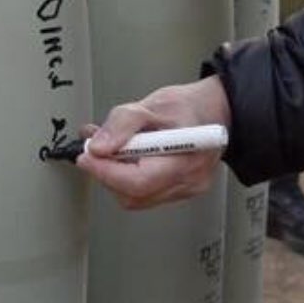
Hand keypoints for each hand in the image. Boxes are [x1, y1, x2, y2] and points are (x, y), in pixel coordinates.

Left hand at [80, 78, 231, 208]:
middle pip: (134, 195)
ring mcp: (185, 190)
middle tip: (94, 149)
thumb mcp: (154, 104)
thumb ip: (123, 123)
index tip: (86, 156)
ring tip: (112, 149)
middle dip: (108, 174)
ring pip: (136, 198)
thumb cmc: (191, 106)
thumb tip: (98, 147)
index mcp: (185, 159)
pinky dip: (128, 178)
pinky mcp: (179, 191)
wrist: (217, 110)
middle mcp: (188, 182)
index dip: (106, 171)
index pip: (138, 181)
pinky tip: (127, 157)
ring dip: (116, 176)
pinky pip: (145, 194)